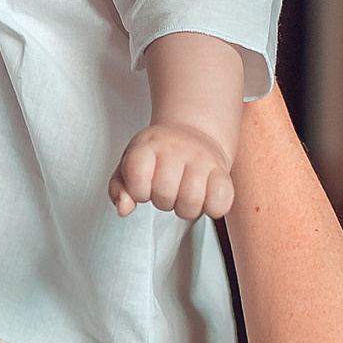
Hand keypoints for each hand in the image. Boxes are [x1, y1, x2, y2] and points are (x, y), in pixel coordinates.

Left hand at [109, 122, 235, 220]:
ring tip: (183, 195)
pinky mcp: (223, 171)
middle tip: (167, 189)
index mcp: (149, 144)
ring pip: (191, 202)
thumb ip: (119, 188)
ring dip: (185, 208)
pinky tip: (205, 198)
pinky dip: (213, 208)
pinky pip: (220, 202)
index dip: (138, 191)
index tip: (143, 186)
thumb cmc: (159, 155)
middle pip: (164, 194)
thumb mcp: (131, 164)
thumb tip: (124, 208)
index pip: (137, 177)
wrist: (194, 133)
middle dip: (162, 201)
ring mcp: (202, 159)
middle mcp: (176, 148)